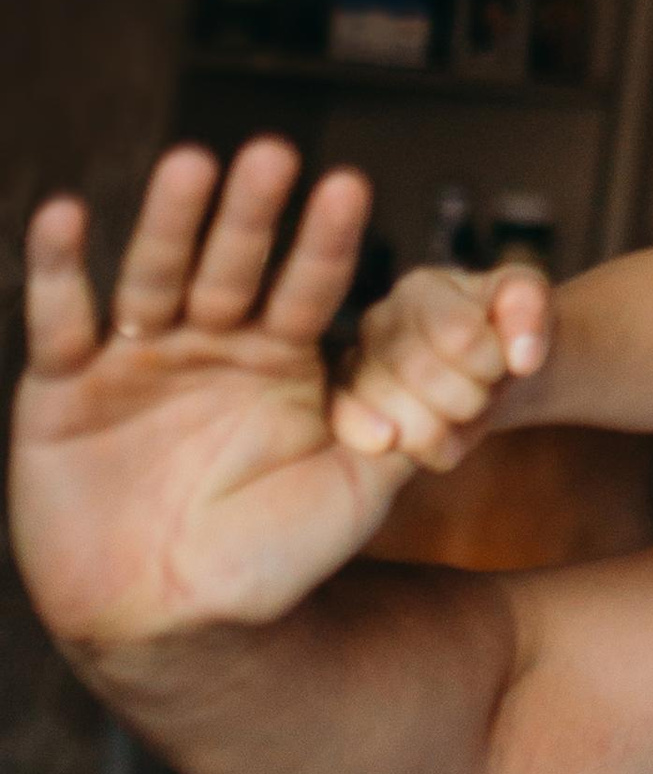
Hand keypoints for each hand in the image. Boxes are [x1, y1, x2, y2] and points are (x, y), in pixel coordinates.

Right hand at [11, 142, 407, 653]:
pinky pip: (60, 317)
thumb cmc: (269, 565)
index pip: (310, 289)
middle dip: (254, 215)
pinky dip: (58, 268)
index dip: (327, 243)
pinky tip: (65, 215)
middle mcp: (209, 346)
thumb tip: (473, 379)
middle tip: (275, 152)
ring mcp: (135, 359)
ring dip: (170, 221)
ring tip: (190, 164)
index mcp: (279, 363)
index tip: (352, 187)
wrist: (171, 620)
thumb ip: (403, 430)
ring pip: (153, 274)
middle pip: (233, 266)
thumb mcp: (355, 494)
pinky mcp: (62, 383)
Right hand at [335, 258, 553, 468]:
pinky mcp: (360, 419)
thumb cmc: (503, 326)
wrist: (490, 367)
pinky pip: (397, 447)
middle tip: (485, 387)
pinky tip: (450, 433)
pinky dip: (436, 448)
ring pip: (405, 420)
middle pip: (423, 377)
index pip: (457, 333)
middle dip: (473, 394)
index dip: (491, 359)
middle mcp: (377, 326)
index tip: (502, 359)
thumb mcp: (528, 297)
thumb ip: (527, 304)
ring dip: (453, 423)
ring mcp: (360, 373)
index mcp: (420, 291)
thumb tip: (522, 357)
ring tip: (465, 406)